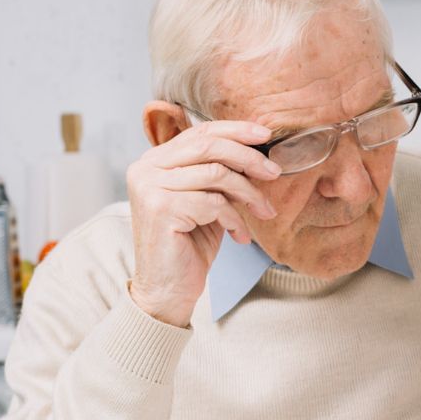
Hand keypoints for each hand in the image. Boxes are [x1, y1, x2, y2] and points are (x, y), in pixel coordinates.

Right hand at [126, 119, 281, 326]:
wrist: (168, 289)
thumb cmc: (189, 245)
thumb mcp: (208, 202)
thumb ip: (220, 175)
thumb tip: (258, 152)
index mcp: (154, 161)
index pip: (199, 132)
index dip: (235, 130)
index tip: (266, 136)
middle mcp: (145, 168)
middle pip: (208, 146)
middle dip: (248, 157)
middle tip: (274, 173)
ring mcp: (150, 187)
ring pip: (216, 173)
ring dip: (248, 193)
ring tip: (264, 212)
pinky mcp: (161, 208)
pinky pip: (213, 203)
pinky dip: (235, 219)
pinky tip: (240, 236)